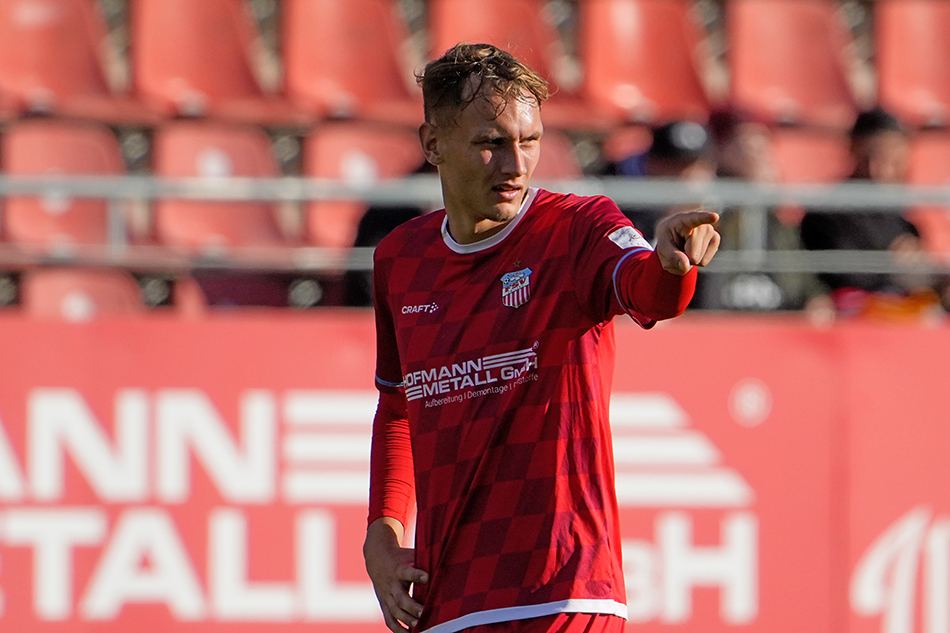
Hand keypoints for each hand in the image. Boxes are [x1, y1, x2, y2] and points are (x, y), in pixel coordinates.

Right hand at [364, 517, 427, 631]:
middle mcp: (391, 584)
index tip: (426, 577)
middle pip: (400, 598)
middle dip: (411, 607)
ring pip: (394, 611)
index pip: (407, 572)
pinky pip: (389, 619)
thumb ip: (425, 560)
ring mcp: (386, 596)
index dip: (416, 575)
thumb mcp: (411, 555)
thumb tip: (449, 561)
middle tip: (423, 612)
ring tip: (417, 626)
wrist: (377, 558)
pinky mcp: (384, 604)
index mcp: (399, 569)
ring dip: (405, 620)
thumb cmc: (402, 557)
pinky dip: (397, 629)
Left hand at [655, 210, 720, 274]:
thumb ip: (672, 257)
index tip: (714, 216)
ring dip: (690, 259)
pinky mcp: (715, 239)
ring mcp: (710, 231)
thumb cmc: (668, 240)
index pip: (696, 219)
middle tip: (678, 248)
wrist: (674, 237)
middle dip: (684, 257)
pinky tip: (694, 250)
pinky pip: (704, 261)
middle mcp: (701, 224)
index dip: (705, 218)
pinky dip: (697, 261)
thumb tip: (686, 266)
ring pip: (699, 260)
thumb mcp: (663, 248)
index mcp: (684, 221)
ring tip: (685, 247)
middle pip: (693, 254)